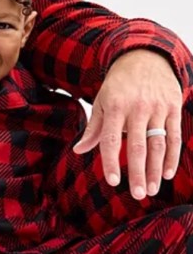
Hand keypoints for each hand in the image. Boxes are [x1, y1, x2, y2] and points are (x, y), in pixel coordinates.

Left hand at [73, 50, 182, 198]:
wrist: (145, 58)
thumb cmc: (118, 86)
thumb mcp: (102, 102)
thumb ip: (94, 129)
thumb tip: (78, 151)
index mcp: (115, 107)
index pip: (111, 140)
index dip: (111, 161)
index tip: (113, 182)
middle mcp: (137, 108)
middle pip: (138, 146)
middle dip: (138, 172)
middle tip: (138, 195)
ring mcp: (158, 108)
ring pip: (158, 144)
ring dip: (155, 169)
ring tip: (152, 189)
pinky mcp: (173, 107)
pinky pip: (174, 136)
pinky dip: (172, 156)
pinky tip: (166, 173)